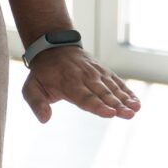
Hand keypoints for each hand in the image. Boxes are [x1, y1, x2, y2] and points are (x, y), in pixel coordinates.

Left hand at [21, 45, 139, 123]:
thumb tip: (44, 119)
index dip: (97, 106)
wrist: (54, 48)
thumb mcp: (31, 87)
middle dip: (116, 105)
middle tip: (128, 114)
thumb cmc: (43, 73)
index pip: (84, 97)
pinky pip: (117, 83)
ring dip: (125, 100)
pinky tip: (136, 102)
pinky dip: (127, 92)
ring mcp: (97, 74)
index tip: (109, 113)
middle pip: (102, 94)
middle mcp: (85, 78)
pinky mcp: (104, 73)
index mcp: (68, 83)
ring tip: (136, 109)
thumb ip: (36, 103)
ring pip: (112, 89)